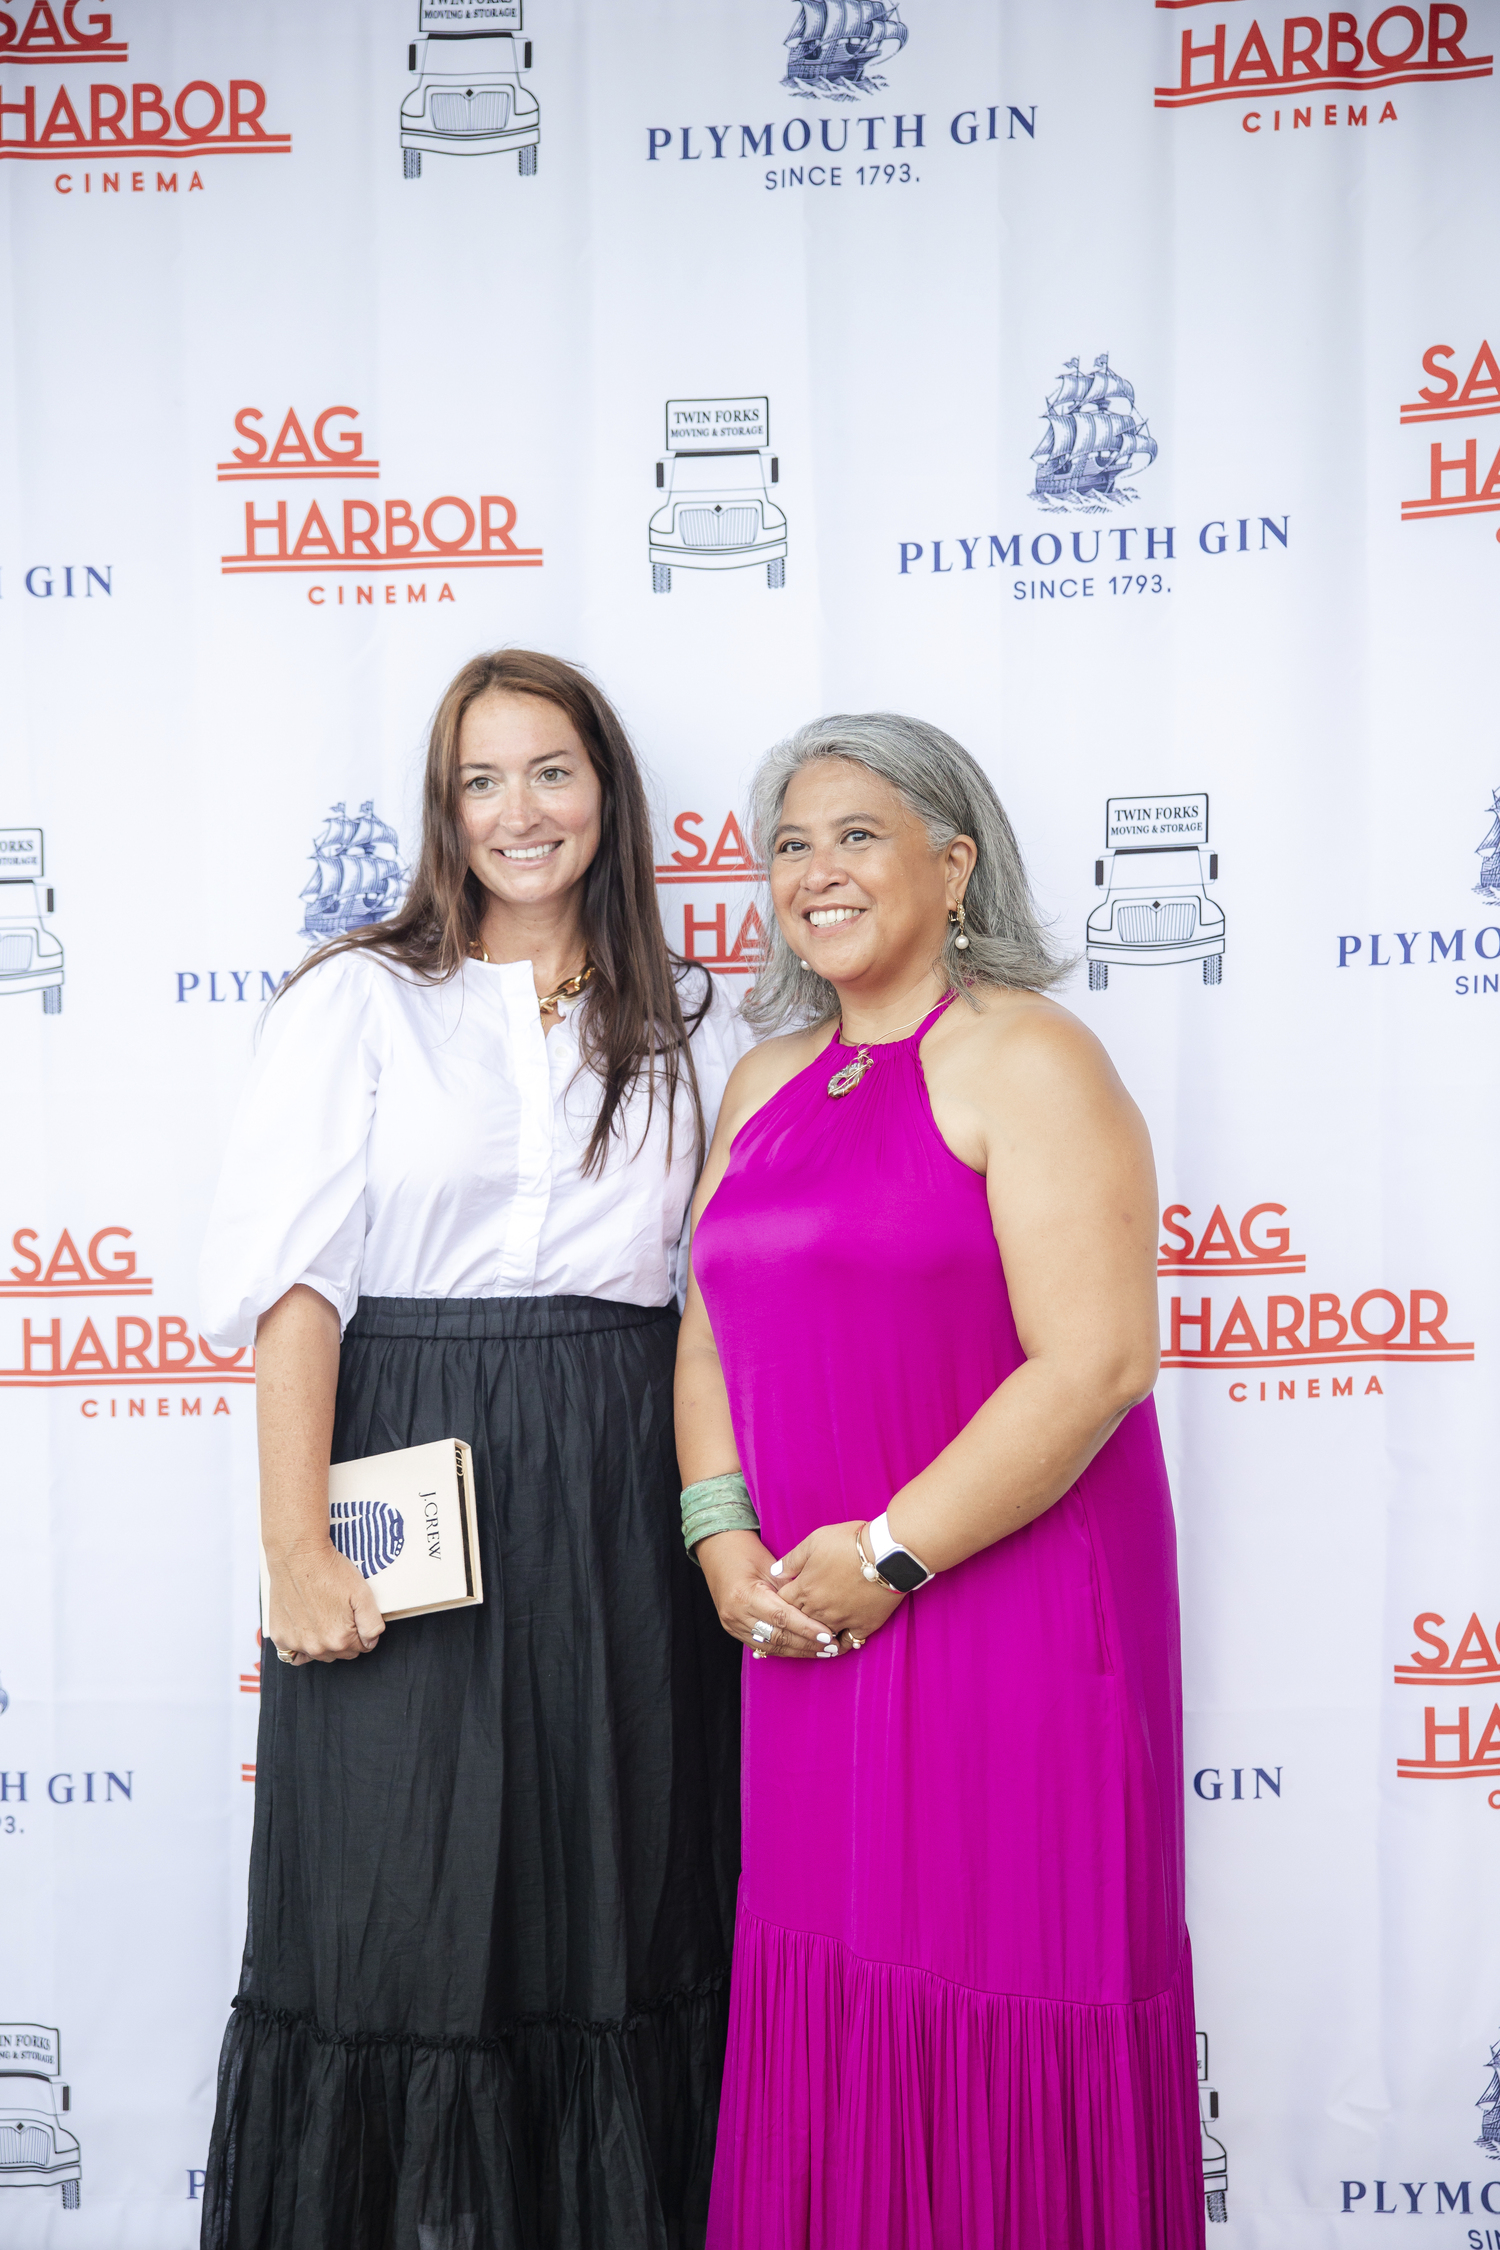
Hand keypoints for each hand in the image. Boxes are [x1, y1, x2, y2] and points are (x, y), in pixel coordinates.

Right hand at [266, 1537, 384, 1665]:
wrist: (298, 1557)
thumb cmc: (330, 1572)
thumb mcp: (363, 1594)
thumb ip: (372, 1625)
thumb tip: (371, 1642)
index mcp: (339, 1640)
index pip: (360, 1648)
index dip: (360, 1631)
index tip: (353, 1614)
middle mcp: (316, 1648)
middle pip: (339, 1653)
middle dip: (342, 1638)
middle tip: (338, 1611)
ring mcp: (295, 1643)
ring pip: (317, 1653)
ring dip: (322, 1641)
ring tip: (321, 1615)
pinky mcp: (279, 1636)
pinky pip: (293, 1651)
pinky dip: (300, 1642)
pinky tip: (304, 1622)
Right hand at [696, 1528, 843, 1660]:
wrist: (718, 1552)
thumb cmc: (746, 1553)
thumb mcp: (770, 1566)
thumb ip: (789, 1588)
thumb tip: (816, 1607)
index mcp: (744, 1595)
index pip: (781, 1617)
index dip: (806, 1628)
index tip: (828, 1635)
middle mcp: (736, 1614)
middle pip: (777, 1636)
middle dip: (807, 1644)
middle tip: (833, 1647)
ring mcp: (733, 1625)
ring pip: (771, 1646)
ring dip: (799, 1651)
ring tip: (824, 1652)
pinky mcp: (733, 1630)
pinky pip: (763, 1646)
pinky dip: (785, 1649)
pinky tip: (804, 1650)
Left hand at [772, 1520, 904, 1647]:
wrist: (886, 1553)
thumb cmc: (849, 1542)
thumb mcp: (814, 1541)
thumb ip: (791, 1559)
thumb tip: (774, 1572)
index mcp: (804, 1589)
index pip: (782, 1604)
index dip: (784, 1600)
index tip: (788, 1597)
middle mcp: (819, 1609)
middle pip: (799, 1621)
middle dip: (798, 1617)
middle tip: (801, 1615)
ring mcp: (841, 1620)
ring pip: (821, 1635)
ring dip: (817, 1633)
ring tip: (818, 1630)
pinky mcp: (863, 1626)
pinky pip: (848, 1642)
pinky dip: (842, 1642)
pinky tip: (840, 1639)